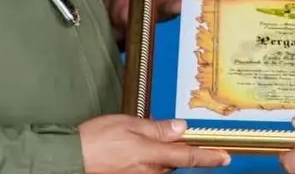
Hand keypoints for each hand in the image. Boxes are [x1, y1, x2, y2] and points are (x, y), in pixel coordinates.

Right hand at [78, 114, 229, 173]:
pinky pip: (146, 171)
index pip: (189, 157)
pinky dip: (144, 160)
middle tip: (151, 133)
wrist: (70, 159)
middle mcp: (149, 172)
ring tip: (131, 142)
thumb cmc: (95, 140)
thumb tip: (180, 128)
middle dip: (171, 148)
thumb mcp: (128, 124)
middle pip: (173, 161)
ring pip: (160, 167)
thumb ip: (157, 128)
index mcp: (152, 156)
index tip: (225, 157)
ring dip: (155, 154)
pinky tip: (128, 151)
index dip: (209, 157)